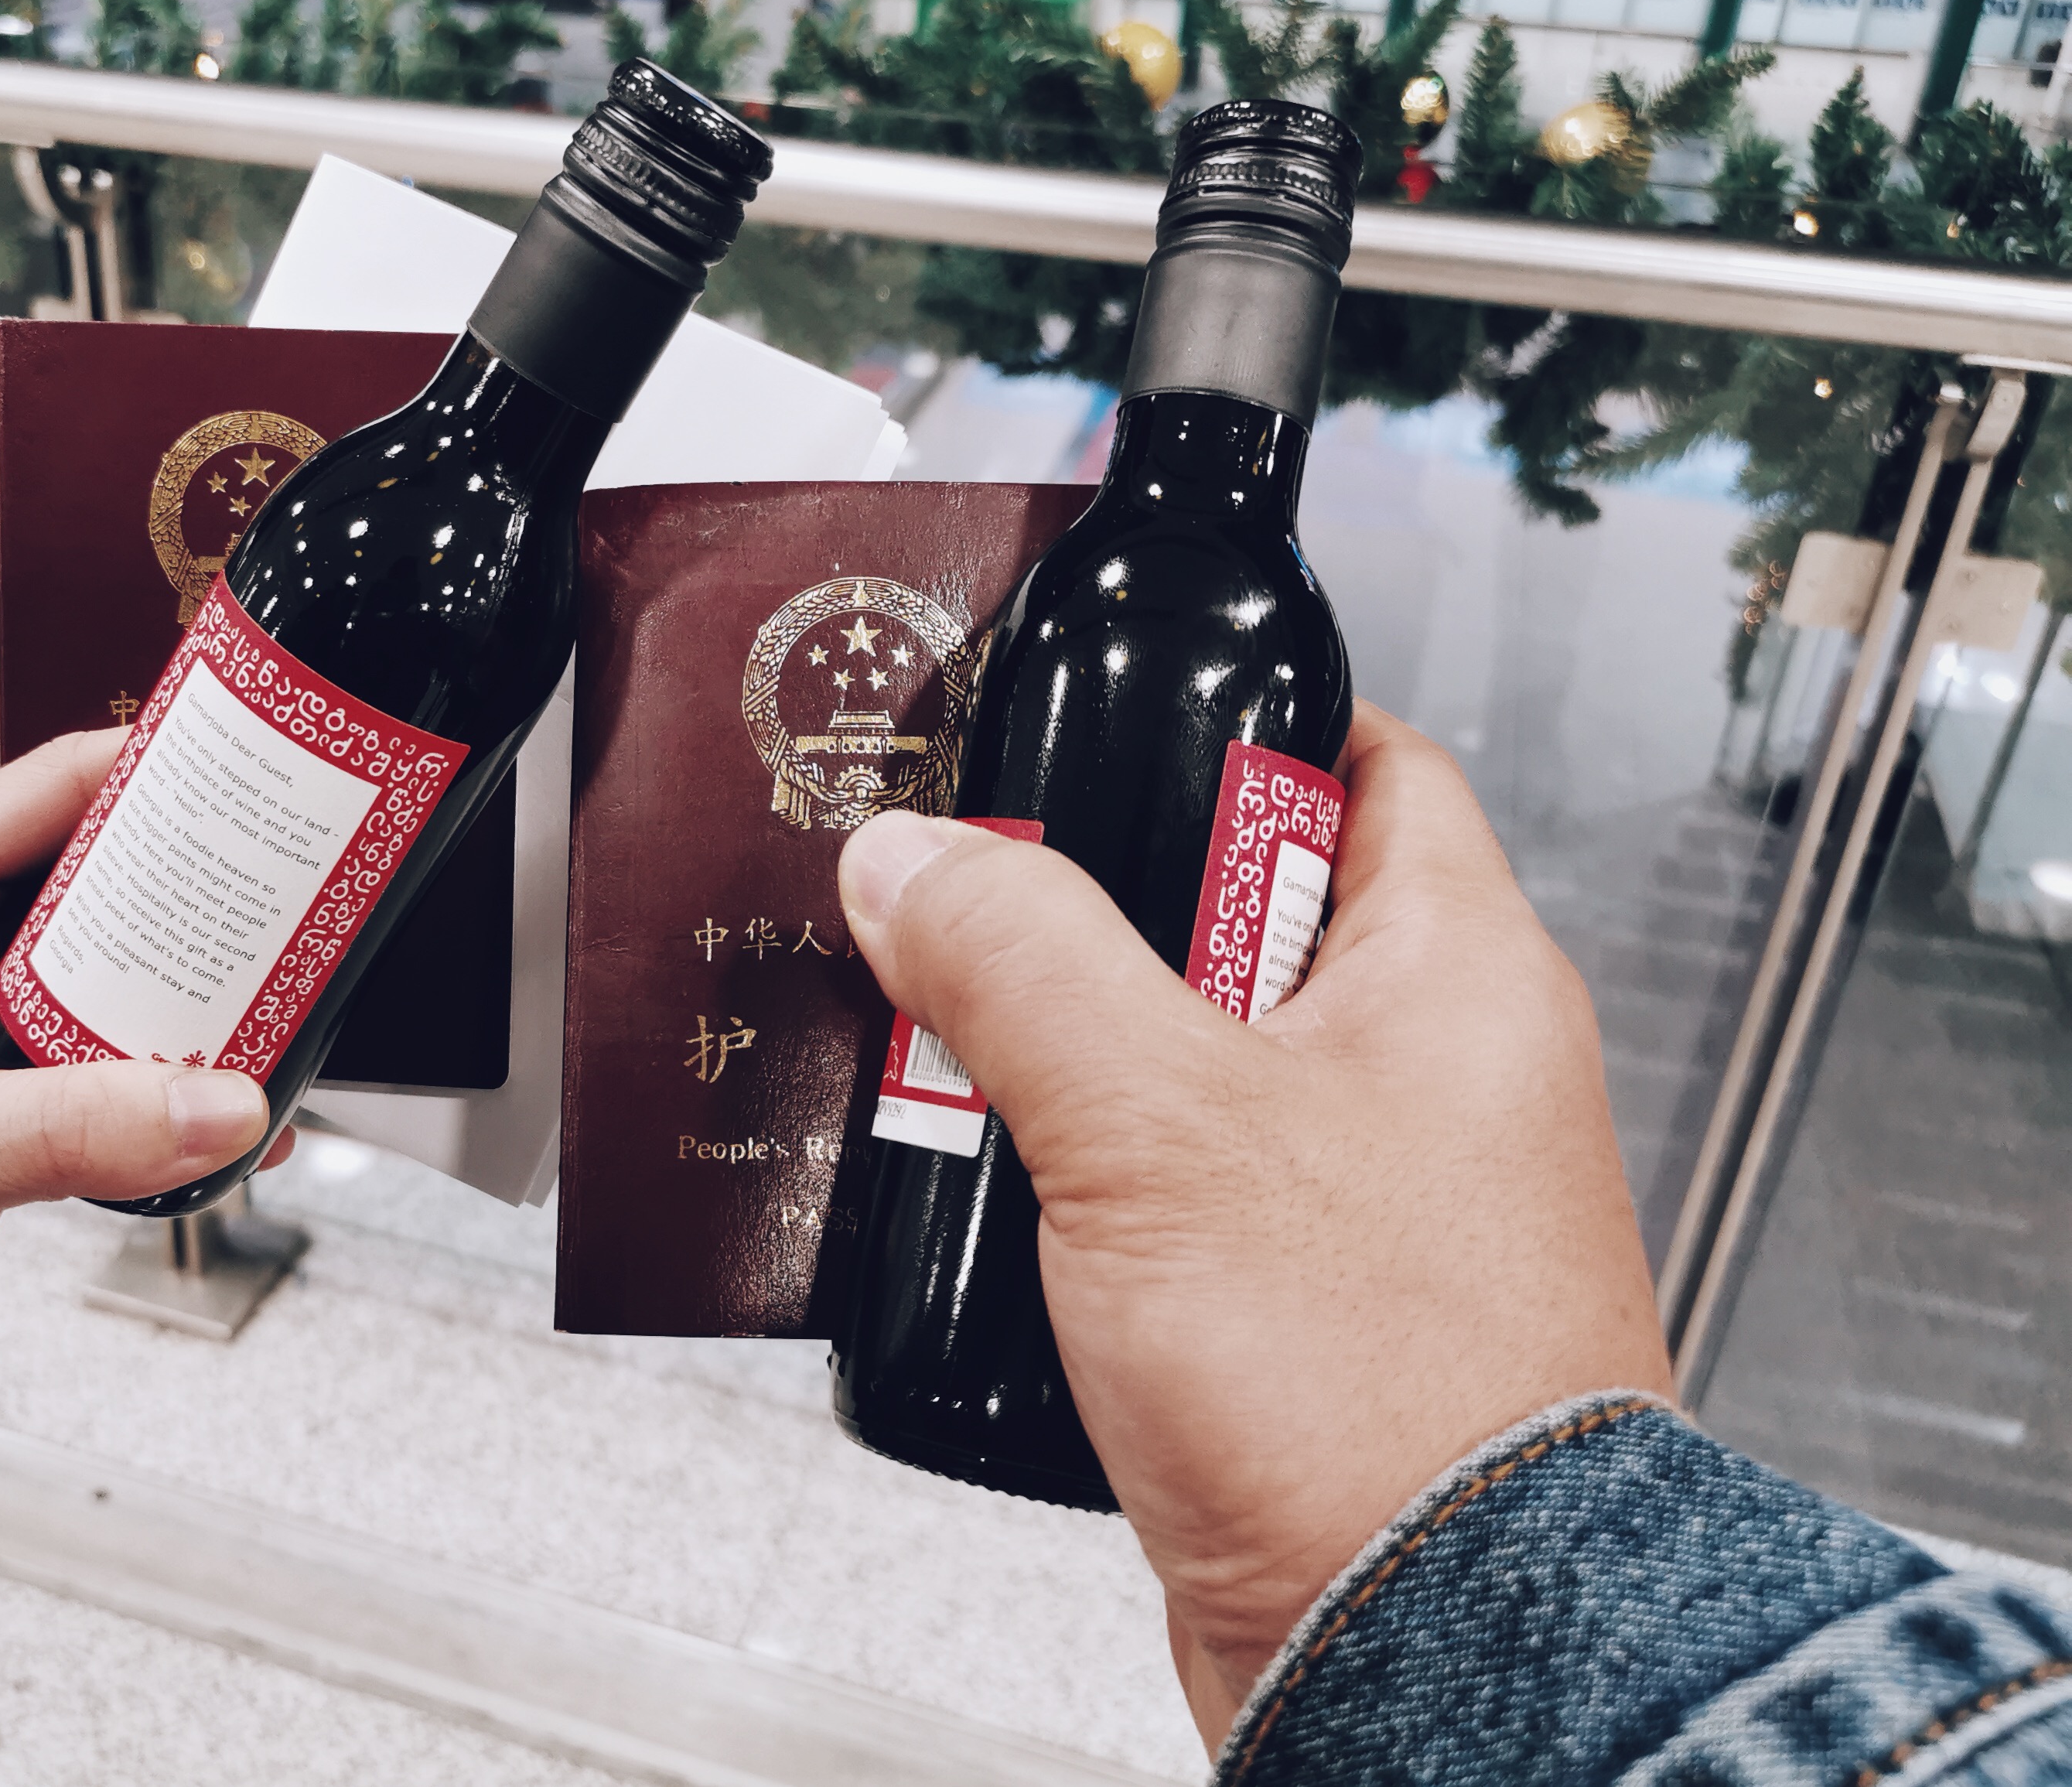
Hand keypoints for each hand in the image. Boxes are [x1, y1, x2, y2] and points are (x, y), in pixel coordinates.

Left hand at [0, 729, 287, 1445]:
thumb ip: (71, 1128)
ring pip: (123, 973)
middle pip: (103, 875)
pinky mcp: (10, 1103)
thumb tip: (220, 1106)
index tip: (251, 773)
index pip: (46, 789)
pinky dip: (183, 1090)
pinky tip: (240, 1117)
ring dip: (199, 997)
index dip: (153, 769)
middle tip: (295, 896)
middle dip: (200, 887)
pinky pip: (122, 1068)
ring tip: (286, 1004)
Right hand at [836, 703, 1669, 1744]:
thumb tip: (917, 861)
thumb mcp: (1156, 1125)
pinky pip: (1185, 1195)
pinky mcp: (1312, 1308)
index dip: (1240, 726)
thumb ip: (1021, 962)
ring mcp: (1378, 1197)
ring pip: (1199, 1066)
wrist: (1430, 1651)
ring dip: (1078, 1066)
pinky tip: (1010, 1204)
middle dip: (1100, 918)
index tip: (1114, 725)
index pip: (1368, 761)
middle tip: (986, 922)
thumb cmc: (1379, 1397)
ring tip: (967, 1071)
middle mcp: (1436, 1073)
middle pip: (1247, 917)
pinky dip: (1092, 1185)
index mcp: (1458, 972)